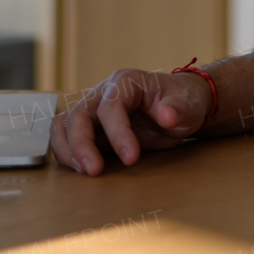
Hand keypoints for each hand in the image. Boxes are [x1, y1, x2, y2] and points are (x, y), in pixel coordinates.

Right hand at [50, 67, 212, 174]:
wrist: (179, 107)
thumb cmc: (183, 103)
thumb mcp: (189, 106)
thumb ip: (178, 109)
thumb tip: (167, 116)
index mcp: (126, 82)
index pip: (111, 106)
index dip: (118, 133)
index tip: (131, 158)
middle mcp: (103, 92)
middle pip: (79, 115)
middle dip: (82, 145)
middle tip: (95, 171)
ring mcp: (93, 109)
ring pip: (64, 124)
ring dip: (68, 149)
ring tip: (85, 171)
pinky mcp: (90, 127)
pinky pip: (65, 136)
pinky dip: (67, 152)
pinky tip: (81, 168)